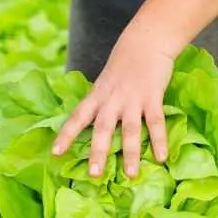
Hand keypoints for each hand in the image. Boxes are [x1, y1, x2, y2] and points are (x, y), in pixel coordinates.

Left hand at [52, 31, 174, 177]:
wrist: (145, 42)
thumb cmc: (123, 65)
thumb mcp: (105, 83)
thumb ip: (101, 104)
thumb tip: (94, 130)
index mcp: (97, 96)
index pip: (77, 117)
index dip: (66, 134)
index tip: (55, 153)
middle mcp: (112, 100)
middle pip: (102, 128)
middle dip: (98, 152)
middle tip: (94, 174)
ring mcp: (133, 100)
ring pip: (130, 130)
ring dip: (130, 153)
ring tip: (130, 175)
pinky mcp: (152, 97)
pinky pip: (156, 122)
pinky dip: (159, 140)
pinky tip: (161, 157)